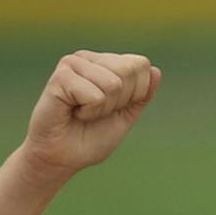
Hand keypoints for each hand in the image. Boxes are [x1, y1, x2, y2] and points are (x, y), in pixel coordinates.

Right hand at [21, 51, 159, 179]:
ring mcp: (72, 64)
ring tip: (84, 112)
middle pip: (129, 71)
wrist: (62, 156)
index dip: (135, 94)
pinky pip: (96, 96)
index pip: (141, 66)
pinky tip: (73, 112)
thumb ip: (142, 95)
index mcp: (105, 63)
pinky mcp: (60, 76)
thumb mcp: (125, 115)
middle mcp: (88, 58)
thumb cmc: (91, 136)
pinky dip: (89, 112)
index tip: (114, 108)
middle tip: (97, 111)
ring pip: (113, 84)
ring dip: (103, 108)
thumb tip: (155, 70)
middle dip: (120, 101)